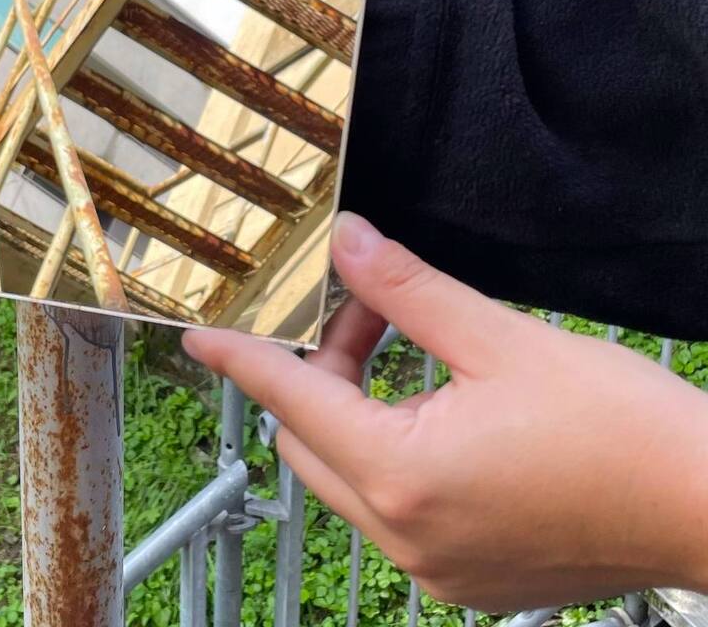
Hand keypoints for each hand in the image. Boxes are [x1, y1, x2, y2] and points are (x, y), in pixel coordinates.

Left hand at [183, 212, 707, 611]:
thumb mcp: (500, 339)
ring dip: (359, 408)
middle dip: (320, 370)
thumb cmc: (620, 427)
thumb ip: (407, 291)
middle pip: (313, 439)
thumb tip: (350, 244)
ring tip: (413, 347)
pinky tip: (441, 409)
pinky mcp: (468, 576)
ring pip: (350, 474)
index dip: (242, 360)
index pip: (291, 401)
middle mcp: (406, 536)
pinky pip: (394, 508)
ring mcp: (436, 568)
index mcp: (402, 476)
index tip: (200, 337)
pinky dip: (394, 452)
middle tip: (367, 311)